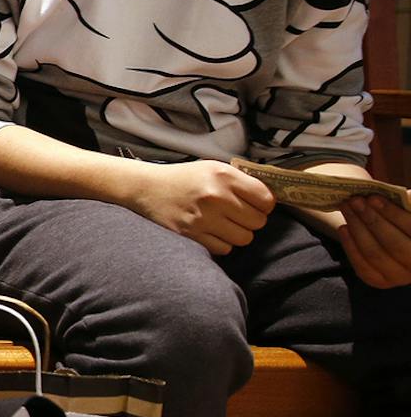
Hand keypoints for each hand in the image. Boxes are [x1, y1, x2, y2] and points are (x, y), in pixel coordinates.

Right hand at [125, 160, 272, 254]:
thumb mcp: (213, 168)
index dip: (264, 205)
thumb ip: (241, 181)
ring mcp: (202, 218)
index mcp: (223, 176)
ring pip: (243, 238)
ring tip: (225, 224)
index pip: (266, 200)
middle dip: (251, 220)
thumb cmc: (184, 178)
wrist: (145, 188)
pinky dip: (221, 243)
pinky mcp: (191, 235)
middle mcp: (215, 196)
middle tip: (237, 215)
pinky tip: (211, 232)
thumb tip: (270, 201)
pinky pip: (224, 249)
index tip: (255, 205)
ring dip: (237, 234)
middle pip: (258, 222)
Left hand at [339, 197, 410, 288]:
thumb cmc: (405, 219)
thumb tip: (397, 194)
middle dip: (371, 220)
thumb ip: (408, 203)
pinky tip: (344, 228)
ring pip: (375, 254)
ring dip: (357, 228)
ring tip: (346, 207)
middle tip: (355, 200)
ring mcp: (400, 277)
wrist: (396, 238)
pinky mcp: (380, 281)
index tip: (373, 197)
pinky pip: (362, 265)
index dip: (392, 213)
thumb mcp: (409, 210)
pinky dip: (350, 246)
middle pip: (393, 244)